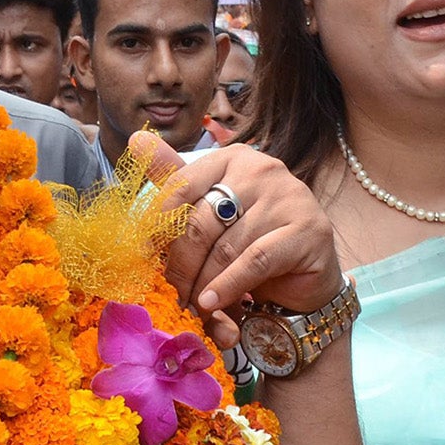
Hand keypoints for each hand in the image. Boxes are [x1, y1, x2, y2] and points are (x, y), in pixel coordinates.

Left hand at [134, 133, 346, 352]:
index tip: (146, 257)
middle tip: (172, 292)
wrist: (303, 275)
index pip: (181, 187)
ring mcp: (290, 197)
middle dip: (181, 264)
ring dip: (203, 282)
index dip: (158, 226)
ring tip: (192, 304)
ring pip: (226, 246)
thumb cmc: (250, 240)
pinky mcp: (308, 230)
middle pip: (201, 221)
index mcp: (233, 158)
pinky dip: (228, 286)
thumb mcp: (209, 212)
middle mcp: (263, 169)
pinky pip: (255, 261)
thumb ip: (176, 181)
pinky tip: (212, 303)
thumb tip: (136, 140)